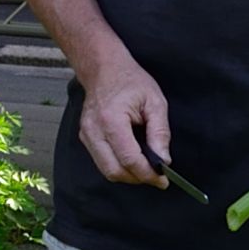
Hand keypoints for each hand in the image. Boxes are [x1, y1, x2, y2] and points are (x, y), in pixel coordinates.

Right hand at [74, 40, 174, 186]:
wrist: (104, 69)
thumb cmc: (130, 81)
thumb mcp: (155, 102)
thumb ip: (160, 133)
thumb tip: (163, 161)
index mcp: (111, 120)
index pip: (129, 159)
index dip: (148, 174)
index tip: (163, 180)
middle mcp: (94, 131)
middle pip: (114, 171)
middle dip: (137, 178)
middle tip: (155, 176)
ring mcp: (86, 135)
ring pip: (106, 170)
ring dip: (128, 174)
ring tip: (145, 167)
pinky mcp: (85, 137)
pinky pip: (102, 161)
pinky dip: (118, 165)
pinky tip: (132, 157)